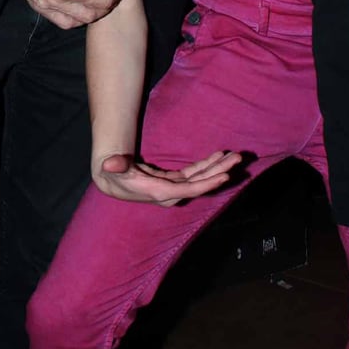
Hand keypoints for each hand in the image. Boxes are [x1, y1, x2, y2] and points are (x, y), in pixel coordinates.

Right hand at [92, 150, 239, 204]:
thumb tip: (110, 164)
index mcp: (159, 191)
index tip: (225, 176)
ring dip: (217, 167)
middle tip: (237, 158)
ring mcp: (173, 188)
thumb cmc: (112, 175)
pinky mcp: (174, 182)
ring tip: (234, 156)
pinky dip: (207, 165)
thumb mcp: (111, 168)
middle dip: (219, 171)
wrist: (112, 181)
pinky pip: (195, 174)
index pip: (188, 189)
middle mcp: (170, 193)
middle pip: (200, 184)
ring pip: (200, 178)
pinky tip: (218, 157)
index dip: (207, 183)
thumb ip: (114, 165)